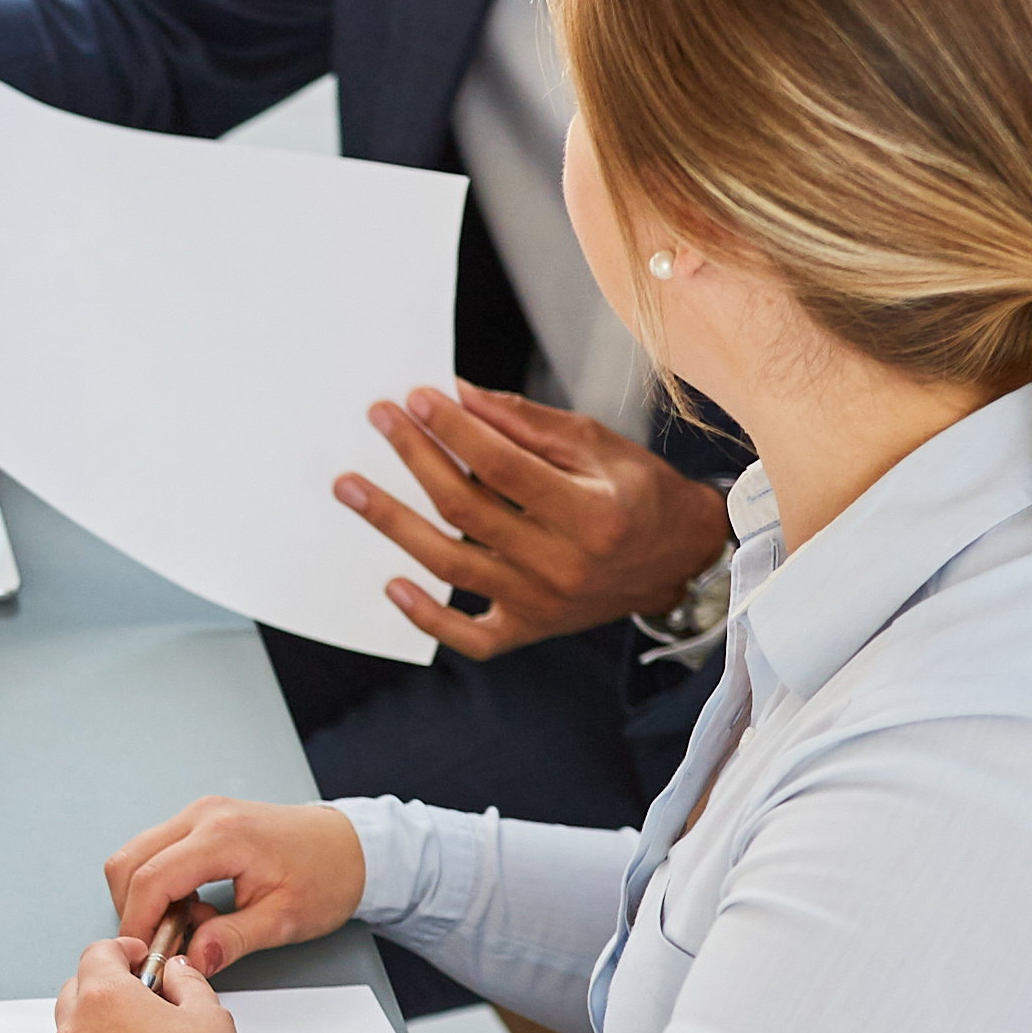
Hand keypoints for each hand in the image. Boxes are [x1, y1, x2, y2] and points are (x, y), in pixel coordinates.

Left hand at [40, 935, 243, 1032]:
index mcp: (106, 997)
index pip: (98, 955)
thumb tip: (174, 972)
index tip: (138, 960)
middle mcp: (75, 1031)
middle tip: (138, 1006)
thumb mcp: (210, 1017)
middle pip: (77, 993)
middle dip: (104, 991)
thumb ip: (187, 983)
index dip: (121, 952)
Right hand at [100, 795, 363, 968]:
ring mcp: (198, 814)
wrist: (350, 847)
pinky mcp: (199, 821)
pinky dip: (156, 883)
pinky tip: (189, 906)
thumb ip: (232, 940)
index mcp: (224, 836)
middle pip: (129, 862)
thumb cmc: (326, 876)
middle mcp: (203, 816)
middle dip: (133, 910)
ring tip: (183, 925)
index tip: (142, 956)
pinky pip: (155, 851)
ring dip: (143, 897)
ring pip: (135, 855)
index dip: (137, 923)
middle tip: (161, 944)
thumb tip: (192, 960)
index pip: (151, 879)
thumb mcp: (284, 919)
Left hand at [334, 383, 733, 659]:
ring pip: (451, 564)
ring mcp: (543, 604)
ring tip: (351, 488)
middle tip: (378, 421)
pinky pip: (469, 636)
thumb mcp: (597, 444)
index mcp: (591, 514)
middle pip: (466, 509)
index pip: (502, 467)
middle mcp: (565, 565)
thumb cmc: (639, 493)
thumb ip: (525, 424)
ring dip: (393, 524)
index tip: (416, 398)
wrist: (680, 558)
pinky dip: (426, 615)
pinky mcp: (530, 629)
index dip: (454, 430)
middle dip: (415, 458)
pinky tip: (390, 583)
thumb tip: (459, 396)